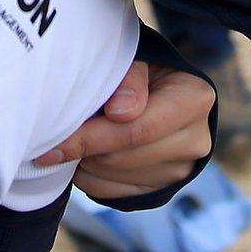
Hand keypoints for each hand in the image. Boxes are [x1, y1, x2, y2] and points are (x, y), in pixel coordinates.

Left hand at [35, 62, 215, 198]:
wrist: (157, 88)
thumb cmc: (140, 69)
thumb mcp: (137, 58)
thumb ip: (129, 79)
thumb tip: (119, 112)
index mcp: (193, 100)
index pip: (136, 130)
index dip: (92, 138)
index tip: (55, 144)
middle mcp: (195, 140)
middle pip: (122, 157)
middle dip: (84, 149)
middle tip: (57, 136)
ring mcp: (181, 169)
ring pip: (115, 177)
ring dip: (85, 162)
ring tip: (76, 138)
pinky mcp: (162, 187)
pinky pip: (113, 192)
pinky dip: (90, 177)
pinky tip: (85, 156)